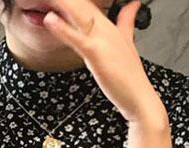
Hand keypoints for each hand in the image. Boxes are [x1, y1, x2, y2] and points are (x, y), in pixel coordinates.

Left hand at [42, 0, 164, 125]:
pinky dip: (62, 28)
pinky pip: (77, 38)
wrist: (138, 97)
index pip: (89, 4)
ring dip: (62, 4)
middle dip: (65, 0)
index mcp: (111, 26)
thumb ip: (126, 21)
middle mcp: (106, 28)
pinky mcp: (96, 53)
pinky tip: (49, 19)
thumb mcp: (127, 42)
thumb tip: (133, 4)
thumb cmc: (129, 77)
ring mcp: (102, 39)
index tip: (60, 0)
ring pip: (78, 15)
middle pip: (82, 4)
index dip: (74, 0)